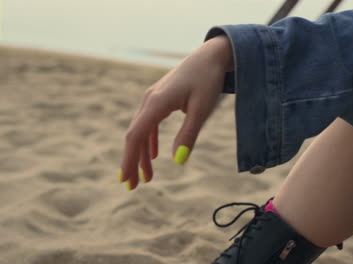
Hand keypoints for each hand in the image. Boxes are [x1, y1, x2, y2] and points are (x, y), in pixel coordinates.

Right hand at [119, 35, 232, 189]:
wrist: (211, 55)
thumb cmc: (208, 80)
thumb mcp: (202, 110)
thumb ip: (188, 134)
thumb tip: (178, 161)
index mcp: (157, 103)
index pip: (135, 136)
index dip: (129, 160)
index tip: (126, 181)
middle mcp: (150, 100)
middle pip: (134, 136)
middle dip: (132, 162)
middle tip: (132, 186)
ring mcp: (153, 98)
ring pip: (141, 131)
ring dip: (141, 154)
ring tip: (146, 176)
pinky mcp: (161, 98)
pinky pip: (149, 123)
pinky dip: (149, 140)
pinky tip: (153, 154)